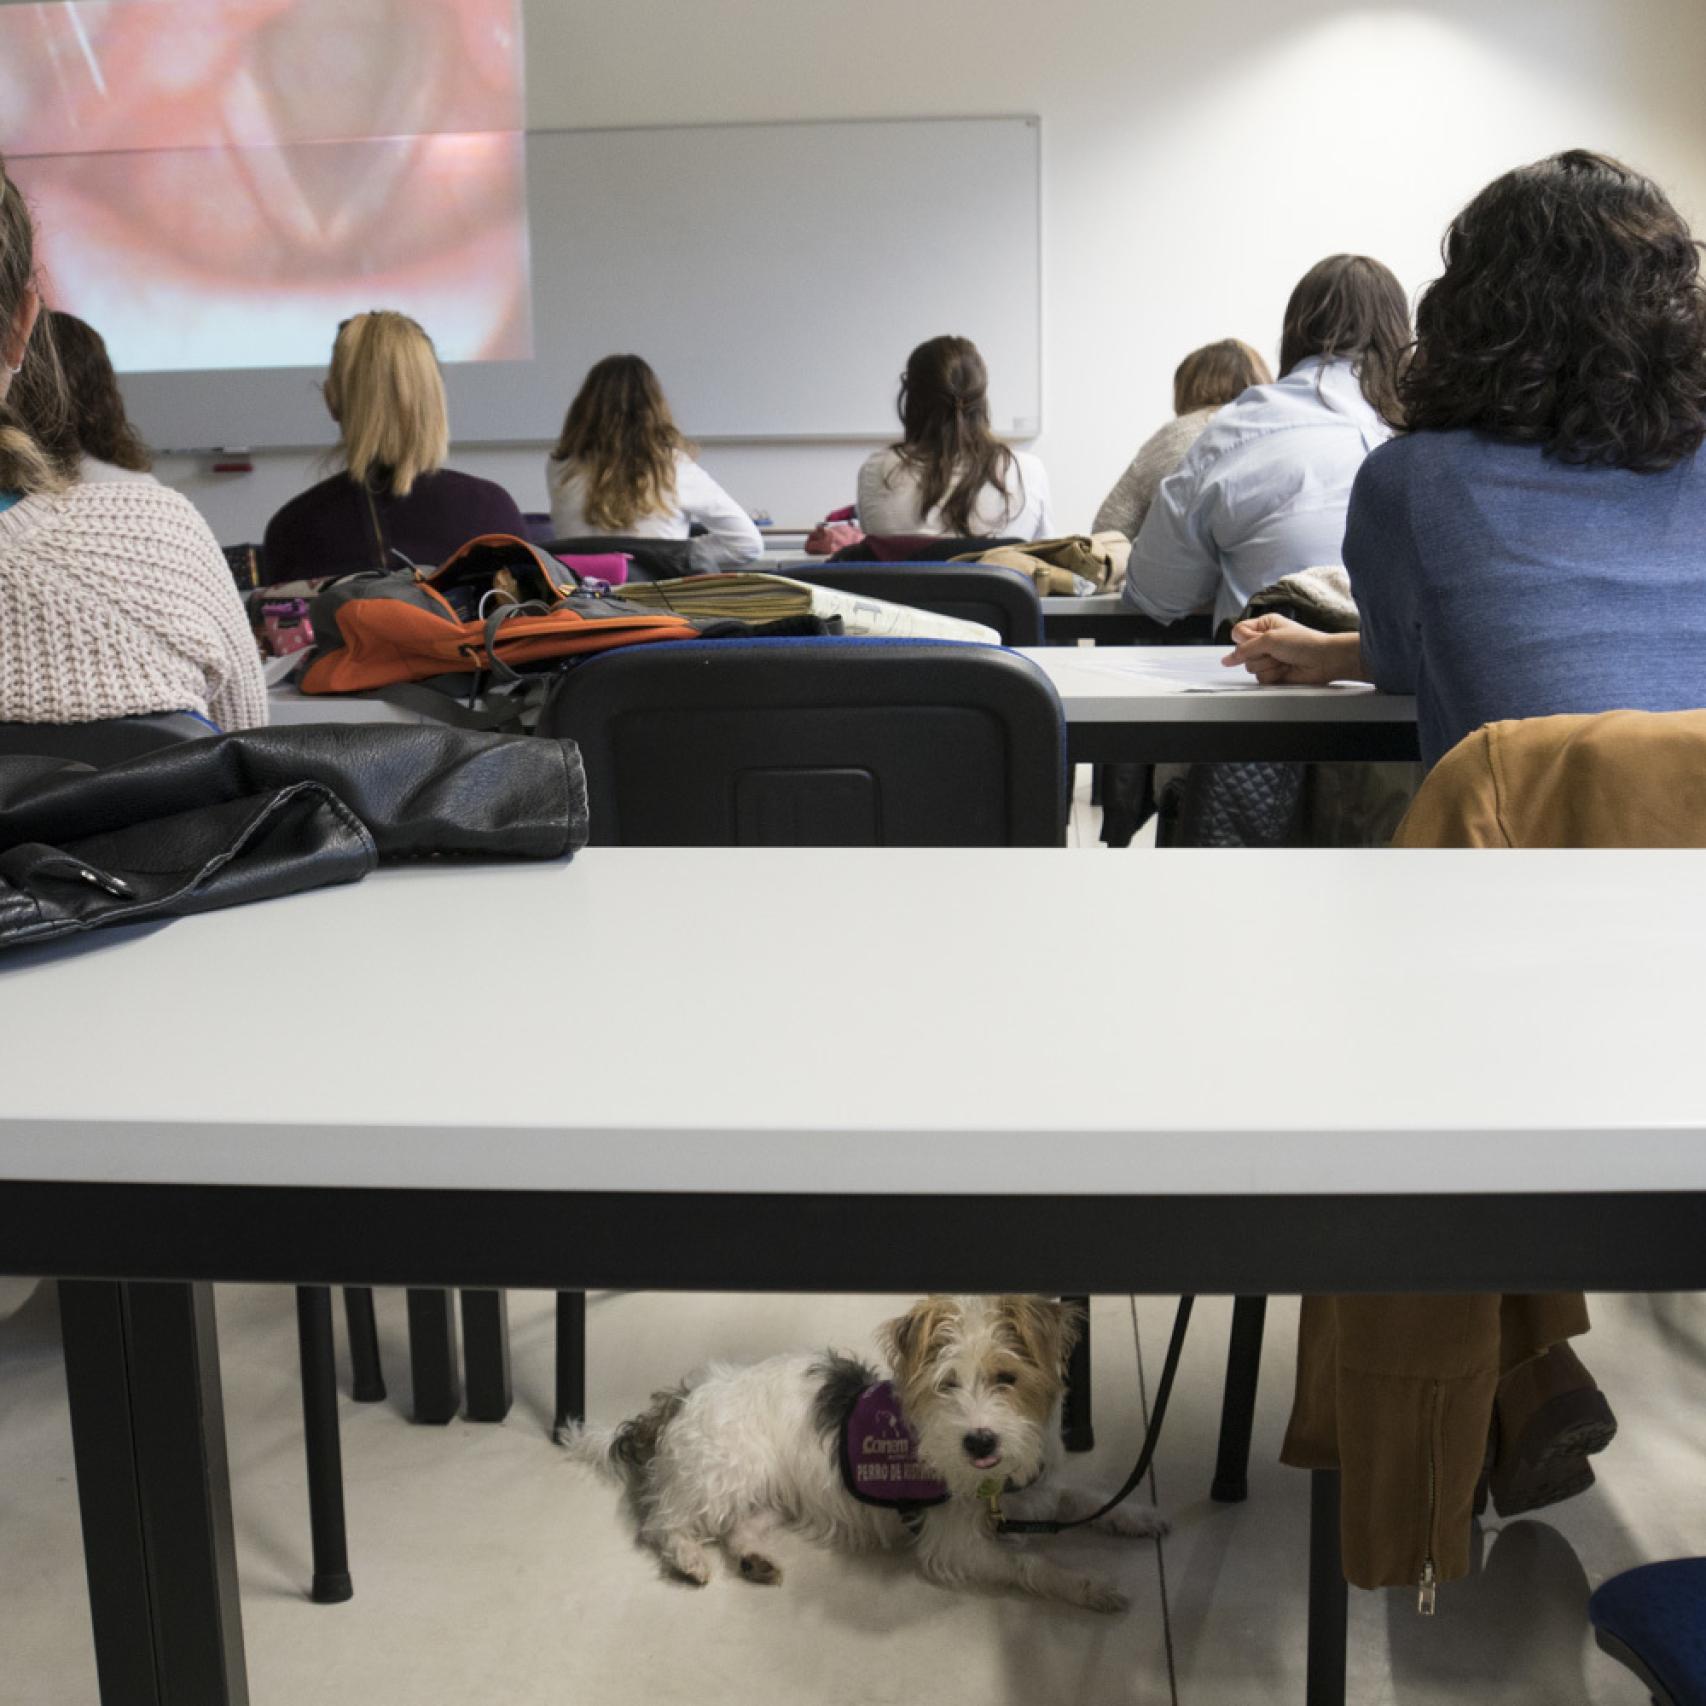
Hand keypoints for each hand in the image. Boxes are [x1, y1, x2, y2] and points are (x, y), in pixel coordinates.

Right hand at [1222, 614, 1363, 685]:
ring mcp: (1269, 658)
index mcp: (1264, 625)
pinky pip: (1260, 679)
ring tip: (1283, 660)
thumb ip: (1245, 648)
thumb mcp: (1270, 639)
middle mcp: (1265, 641)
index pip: (1238, 633)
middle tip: (1275, 651)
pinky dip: (1273, 675)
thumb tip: (1227, 659)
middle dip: (1259, 654)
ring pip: (1251, 667)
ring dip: (1268, 665)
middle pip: (1243, 653)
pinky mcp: (1273, 673)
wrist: (1323, 660)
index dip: (1244, 640)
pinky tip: (1285, 669)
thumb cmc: (1303, 642)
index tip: (1257, 640)